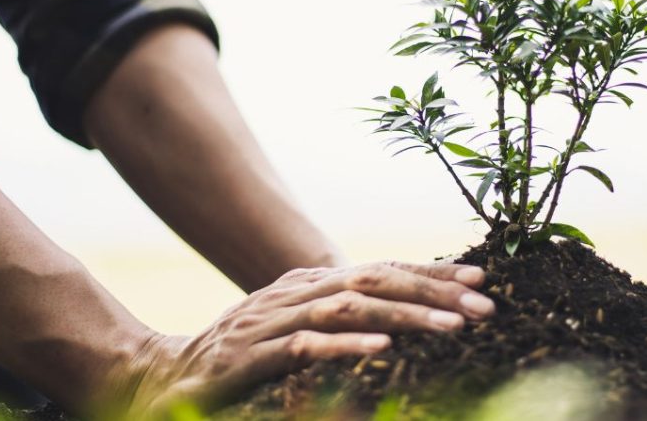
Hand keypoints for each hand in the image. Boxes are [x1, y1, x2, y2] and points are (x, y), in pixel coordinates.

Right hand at [103, 261, 494, 417]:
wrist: (163, 377)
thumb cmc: (237, 356)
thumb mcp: (293, 327)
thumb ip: (337, 315)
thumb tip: (393, 314)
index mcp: (309, 286)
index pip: (380, 271)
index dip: (431, 273)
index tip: (480, 281)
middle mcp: (295, 294)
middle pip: (373, 280)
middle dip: (433, 289)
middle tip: (484, 305)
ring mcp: (272, 322)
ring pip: (348, 308)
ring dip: (405, 314)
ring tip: (453, 327)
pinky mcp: (251, 356)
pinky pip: (304, 347)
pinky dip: (344, 346)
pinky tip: (381, 349)